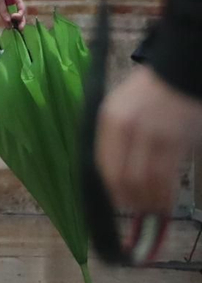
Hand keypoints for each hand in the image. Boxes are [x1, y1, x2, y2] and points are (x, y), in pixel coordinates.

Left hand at [0, 0, 26, 28]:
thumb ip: (3, 10)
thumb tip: (8, 21)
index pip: (22, 8)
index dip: (20, 14)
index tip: (13, 17)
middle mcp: (15, 4)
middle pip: (20, 14)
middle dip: (21, 21)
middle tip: (20, 29)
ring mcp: (9, 7)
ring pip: (14, 17)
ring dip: (15, 23)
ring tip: (15, 30)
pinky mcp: (3, 10)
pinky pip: (7, 17)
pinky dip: (8, 22)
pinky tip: (8, 28)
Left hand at [95, 66, 201, 214]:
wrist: (178, 72)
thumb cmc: (149, 91)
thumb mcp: (120, 107)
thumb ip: (114, 136)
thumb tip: (114, 171)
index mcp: (110, 119)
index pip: (104, 163)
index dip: (110, 187)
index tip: (117, 201)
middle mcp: (128, 128)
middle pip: (123, 175)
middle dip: (129, 198)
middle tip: (136, 209)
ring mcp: (153, 135)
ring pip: (147, 179)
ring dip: (149, 199)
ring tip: (153, 209)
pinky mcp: (176, 140)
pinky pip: (168, 174)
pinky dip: (166, 192)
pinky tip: (167, 200)